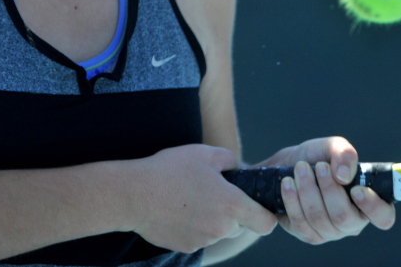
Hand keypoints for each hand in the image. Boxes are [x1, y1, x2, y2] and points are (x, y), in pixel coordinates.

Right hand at [130, 144, 276, 252]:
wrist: (134, 194)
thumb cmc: (170, 170)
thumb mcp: (205, 153)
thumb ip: (230, 160)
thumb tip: (237, 169)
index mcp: (232, 205)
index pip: (267, 223)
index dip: (266, 215)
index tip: (257, 206)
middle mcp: (222, 227)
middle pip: (240, 225)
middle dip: (232, 211)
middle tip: (212, 191)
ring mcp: (204, 240)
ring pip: (218, 230)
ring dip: (212, 218)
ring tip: (190, 197)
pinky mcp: (187, 247)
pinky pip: (200, 237)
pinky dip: (194, 226)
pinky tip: (178, 209)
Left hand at [253, 137, 394, 243]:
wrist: (288, 167)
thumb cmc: (317, 158)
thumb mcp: (331, 146)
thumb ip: (344, 153)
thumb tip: (343, 175)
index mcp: (368, 200)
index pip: (383, 216)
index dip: (373, 207)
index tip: (355, 189)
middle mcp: (353, 220)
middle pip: (344, 217)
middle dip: (328, 189)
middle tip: (319, 166)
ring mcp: (331, 231)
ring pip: (320, 219)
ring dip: (307, 191)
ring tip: (300, 169)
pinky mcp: (309, 234)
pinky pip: (301, 224)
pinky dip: (292, 201)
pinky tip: (288, 184)